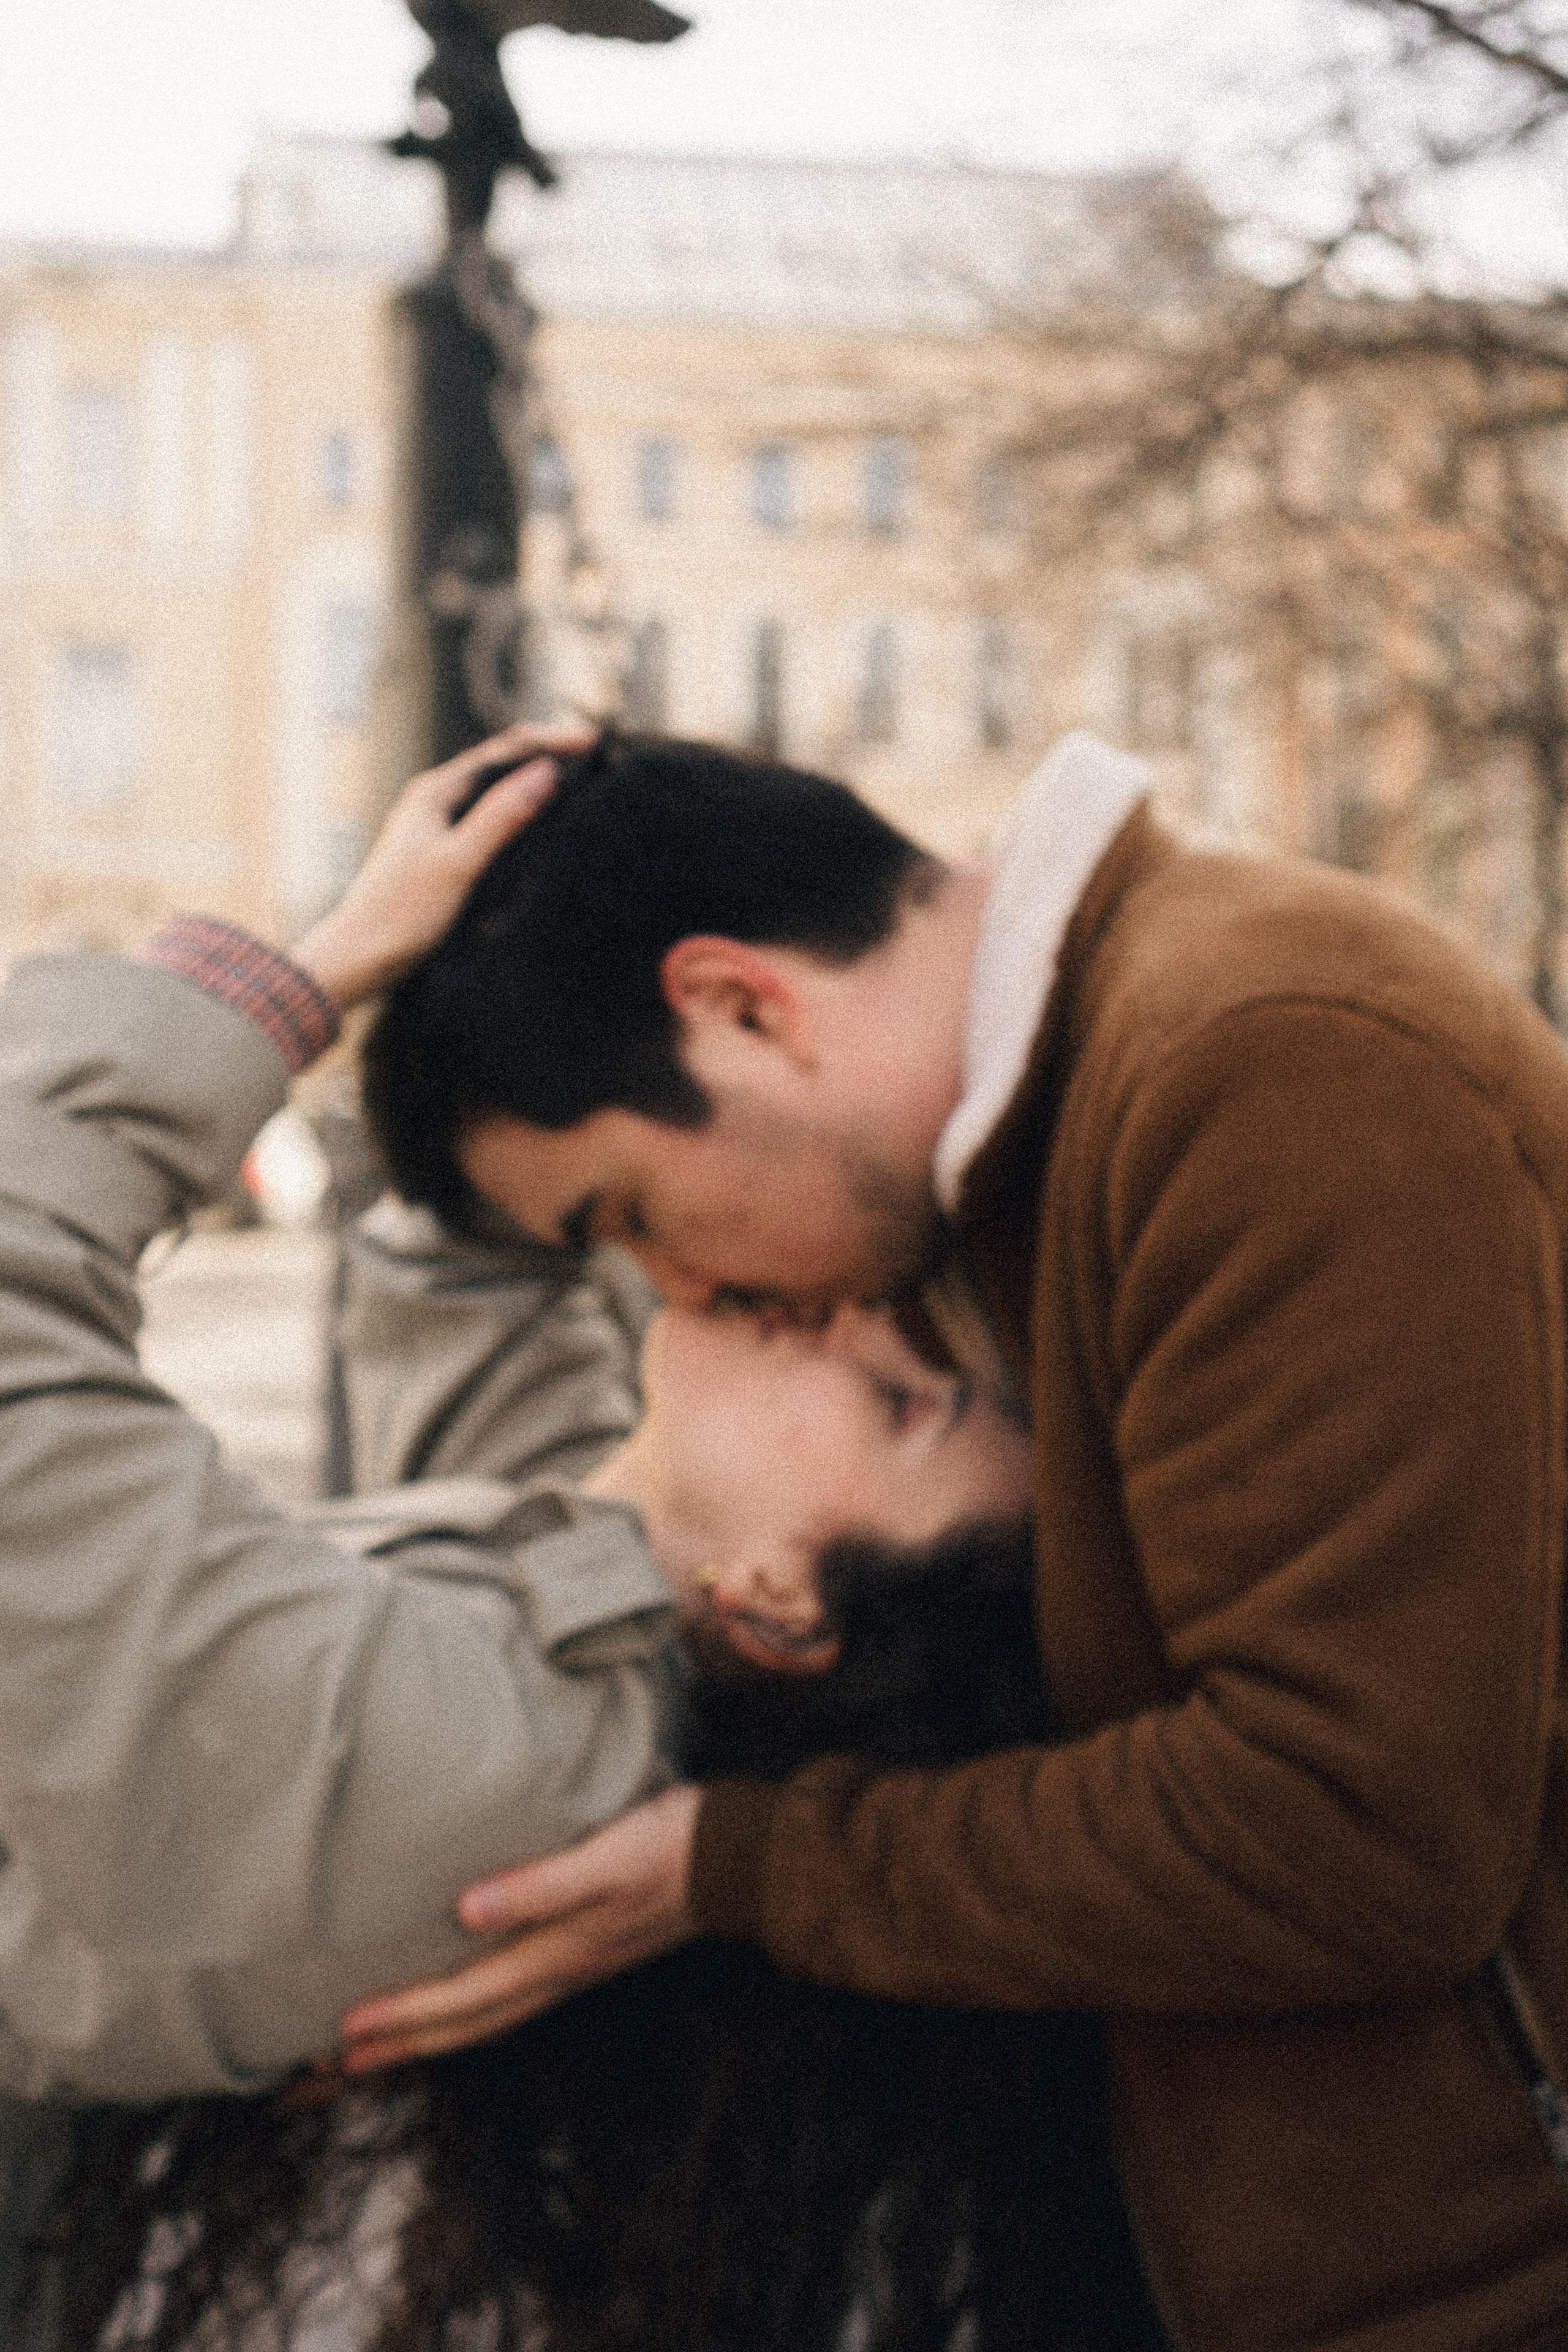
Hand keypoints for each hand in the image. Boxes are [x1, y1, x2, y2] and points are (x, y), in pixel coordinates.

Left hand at [293, 723, 593, 1011]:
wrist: (357, 958)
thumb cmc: (399, 913)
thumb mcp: (458, 863)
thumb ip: (500, 817)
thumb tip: (546, 772)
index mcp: (434, 791)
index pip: (503, 750)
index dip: (550, 742)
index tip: (595, 743)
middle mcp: (435, 801)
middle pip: (501, 766)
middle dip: (547, 758)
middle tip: (598, 762)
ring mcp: (438, 827)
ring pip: (496, 795)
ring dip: (535, 789)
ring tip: (580, 790)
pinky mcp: (443, 855)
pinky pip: (490, 824)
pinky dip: (520, 820)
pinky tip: (542, 834)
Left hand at [338, 1783, 701, 2070]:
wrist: (739, 1859)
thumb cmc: (671, 1848)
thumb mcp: (604, 1858)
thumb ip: (539, 1886)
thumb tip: (467, 1910)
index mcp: (557, 1955)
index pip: (463, 1998)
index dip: (403, 2015)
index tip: (345, 2029)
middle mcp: (560, 1972)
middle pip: (467, 2024)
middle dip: (404, 2043)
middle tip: (337, 2060)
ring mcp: (575, 1967)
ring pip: (488, 2017)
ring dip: (432, 2035)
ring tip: (385, 2044)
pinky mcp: (587, 1949)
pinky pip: (511, 1996)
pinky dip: (472, 2011)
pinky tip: (463, 1997)